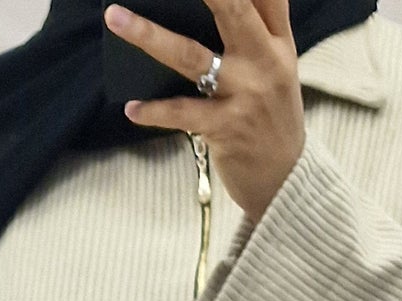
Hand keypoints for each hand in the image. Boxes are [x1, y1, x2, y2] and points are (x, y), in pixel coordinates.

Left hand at [103, 0, 304, 225]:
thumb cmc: (272, 117)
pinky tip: (131, 108)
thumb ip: (260, 25)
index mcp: (279, 41)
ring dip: (148, 35)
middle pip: (231, 8)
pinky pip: (181, 113)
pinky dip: (153, 111)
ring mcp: (246, 95)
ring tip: (114, 17)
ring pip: (191, 56)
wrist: (287, 183)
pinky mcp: (226, 129)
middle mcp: (265, 62)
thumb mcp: (278, 66)